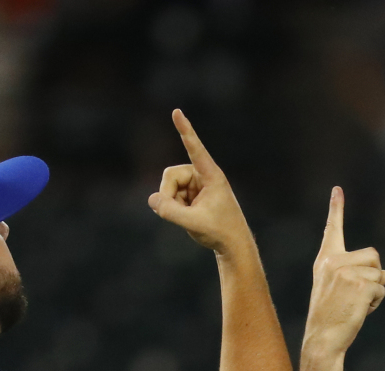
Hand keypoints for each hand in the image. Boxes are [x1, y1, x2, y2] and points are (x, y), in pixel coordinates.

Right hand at [148, 109, 251, 253]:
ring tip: (189, 217)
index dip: (185, 130)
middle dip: (168, 194)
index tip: (177, 111)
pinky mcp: (191, 194)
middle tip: (176, 213)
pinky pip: (171, 197)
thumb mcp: (192, 222)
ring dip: (172, 204)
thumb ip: (169, 211)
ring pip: (169, 187)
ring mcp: (196, 185)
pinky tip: (190, 217)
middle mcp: (203, 175)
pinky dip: (175, 209)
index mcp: (211, 175)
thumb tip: (152, 199)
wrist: (231, 245)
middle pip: (171, 175)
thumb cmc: (218, 231)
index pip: (195, 148)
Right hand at [303, 187, 384, 355]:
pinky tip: (359, 310)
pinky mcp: (360, 285)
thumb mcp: (333, 287)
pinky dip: (376, 301)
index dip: (336, 209)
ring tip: (355, 304)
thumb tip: (384, 272)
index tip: (337, 190)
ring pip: (380, 272)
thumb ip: (353, 272)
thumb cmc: (330, 316)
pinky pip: (381, 287)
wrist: (322, 338)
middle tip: (354, 295)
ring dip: (375, 290)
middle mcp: (334, 262)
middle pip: (373, 255)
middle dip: (373, 274)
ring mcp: (347, 272)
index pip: (333, 230)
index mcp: (326, 260)